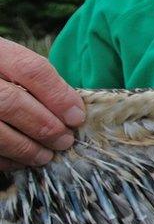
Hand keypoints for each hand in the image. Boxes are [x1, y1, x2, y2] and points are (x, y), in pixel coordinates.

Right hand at [0, 38, 84, 170]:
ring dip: (26, 148)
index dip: (58, 96)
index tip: (77, 117)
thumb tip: (72, 110)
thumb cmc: (0, 75)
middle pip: (11, 102)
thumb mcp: (11, 62)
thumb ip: (38, 80)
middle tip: (64, 141)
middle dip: (44, 126)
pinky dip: (4, 159)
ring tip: (46, 155)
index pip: (31, 69)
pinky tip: (19, 161)